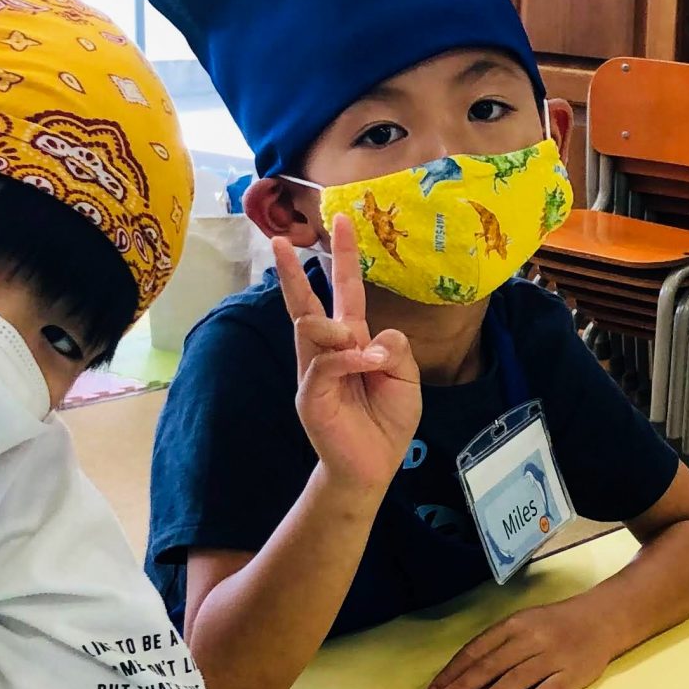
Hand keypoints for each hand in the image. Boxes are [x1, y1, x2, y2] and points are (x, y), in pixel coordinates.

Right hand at [277, 214, 420, 492]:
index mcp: (352, 342)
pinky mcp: (312, 395)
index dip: (344, 257)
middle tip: (282, 238)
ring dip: (339, 329)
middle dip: (293, 270)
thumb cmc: (387, 423)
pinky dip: (349, 359)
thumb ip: (396, 350)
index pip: (345, 292)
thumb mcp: (406, 379)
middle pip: (307, 302)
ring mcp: (315, 372)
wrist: (374, 468)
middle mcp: (327, 351)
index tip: (341, 221)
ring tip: (366, 354)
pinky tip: (367, 365)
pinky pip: (326, 364)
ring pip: (312, 328)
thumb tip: (372, 335)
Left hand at [424, 602, 615, 688]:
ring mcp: (553, 657)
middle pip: (490, 666)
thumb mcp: (523, 623)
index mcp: (514, 625)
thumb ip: (496, 646)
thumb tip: (461, 676)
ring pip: (516, 679)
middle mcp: (531, 639)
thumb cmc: (554, 625)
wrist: (602, 619)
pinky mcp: (572, 675)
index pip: (475, 650)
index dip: (452, 672)